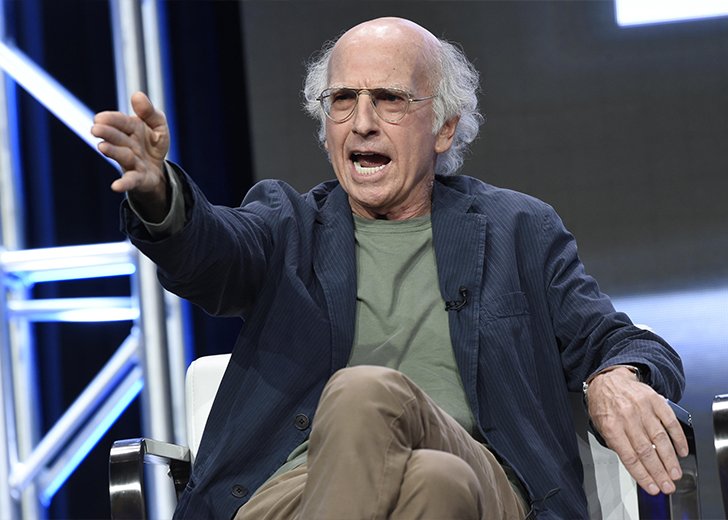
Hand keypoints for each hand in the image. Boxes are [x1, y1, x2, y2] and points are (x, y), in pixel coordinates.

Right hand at [92, 92, 169, 219]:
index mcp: (131, 129)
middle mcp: (128, 145)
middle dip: (108, 133)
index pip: (121, 121)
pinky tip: (115, 187)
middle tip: (96, 129)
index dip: (112, 119)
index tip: (100, 117)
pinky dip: (123, 184)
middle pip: (118, 138)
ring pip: (122, 156)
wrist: (157, 170)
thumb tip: (137, 95)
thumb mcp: (158, 126)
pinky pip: (130, 181)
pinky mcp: (138, 178)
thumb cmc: (153, 144)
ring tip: (103, 147)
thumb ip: (150, 112)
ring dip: (113, 151)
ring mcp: (132, 162)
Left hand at [586, 367, 688, 495]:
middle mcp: (627, 417)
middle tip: (668, 485)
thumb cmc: (604, 404)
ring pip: (660, 439)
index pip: (629, 456)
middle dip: (659, 472)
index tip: (652, 487)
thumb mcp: (600, 425)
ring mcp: (643, 408)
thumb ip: (616, 443)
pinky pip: (670, 422)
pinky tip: (682, 451)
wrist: (609, 379)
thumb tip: (636, 466)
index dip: (643, 474)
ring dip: (670, 459)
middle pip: (646, 451)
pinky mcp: (655, 401)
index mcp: (611, 425)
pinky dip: (678, 438)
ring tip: (675, 473)